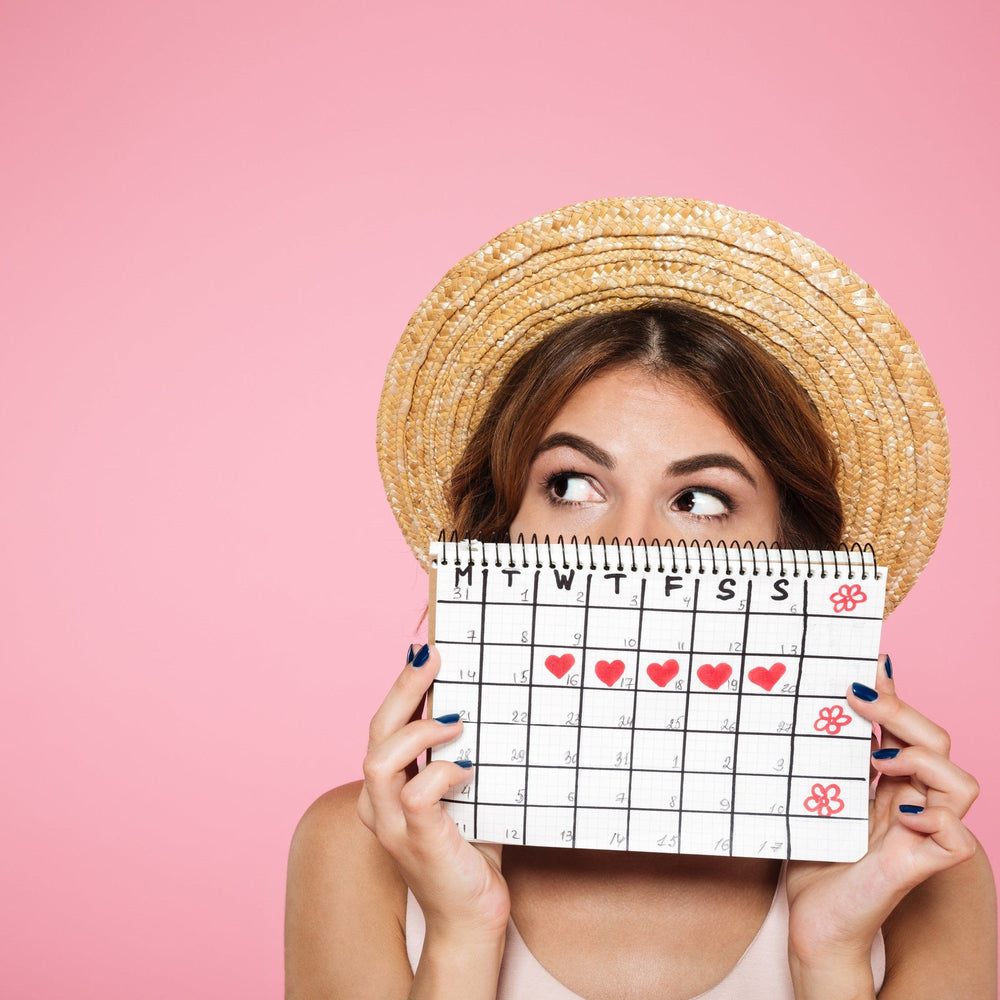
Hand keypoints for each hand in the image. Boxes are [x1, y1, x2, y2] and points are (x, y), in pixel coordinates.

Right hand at [357, 644, 510, 942]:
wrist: (472, 919)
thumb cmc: (470, 852)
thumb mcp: (465, 794)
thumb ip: (462, 757)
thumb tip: (484, 706)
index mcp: (386, 788)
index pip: (384, 726)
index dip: (400, 686)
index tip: (423, 650)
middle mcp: (379, 803)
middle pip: (375, 732)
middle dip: (402, 687)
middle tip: (431, 655)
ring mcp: (393, 824)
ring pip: (379, 759)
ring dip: (417, 730)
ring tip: (454, 719)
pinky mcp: (417, 841)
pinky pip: (416, 794)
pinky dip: (441, 772)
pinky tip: (467, 769)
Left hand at [786, 655, 979, 976]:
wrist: (810, 919)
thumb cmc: (811, 856)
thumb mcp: (812, 792)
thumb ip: (823, 754)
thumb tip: (812, 701)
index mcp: (888, 781)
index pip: (906, 726)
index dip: (893, 692)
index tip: (865, 659)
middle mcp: (911, 801)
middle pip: (936, 741)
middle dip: (901, 709)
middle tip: (855, 692)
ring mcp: (920, 834)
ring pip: (962, 782)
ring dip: (922, 758)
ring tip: (878, 758)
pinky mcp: (920, 867)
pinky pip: (956, 837)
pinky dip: (934, 816)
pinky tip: (899, 810)